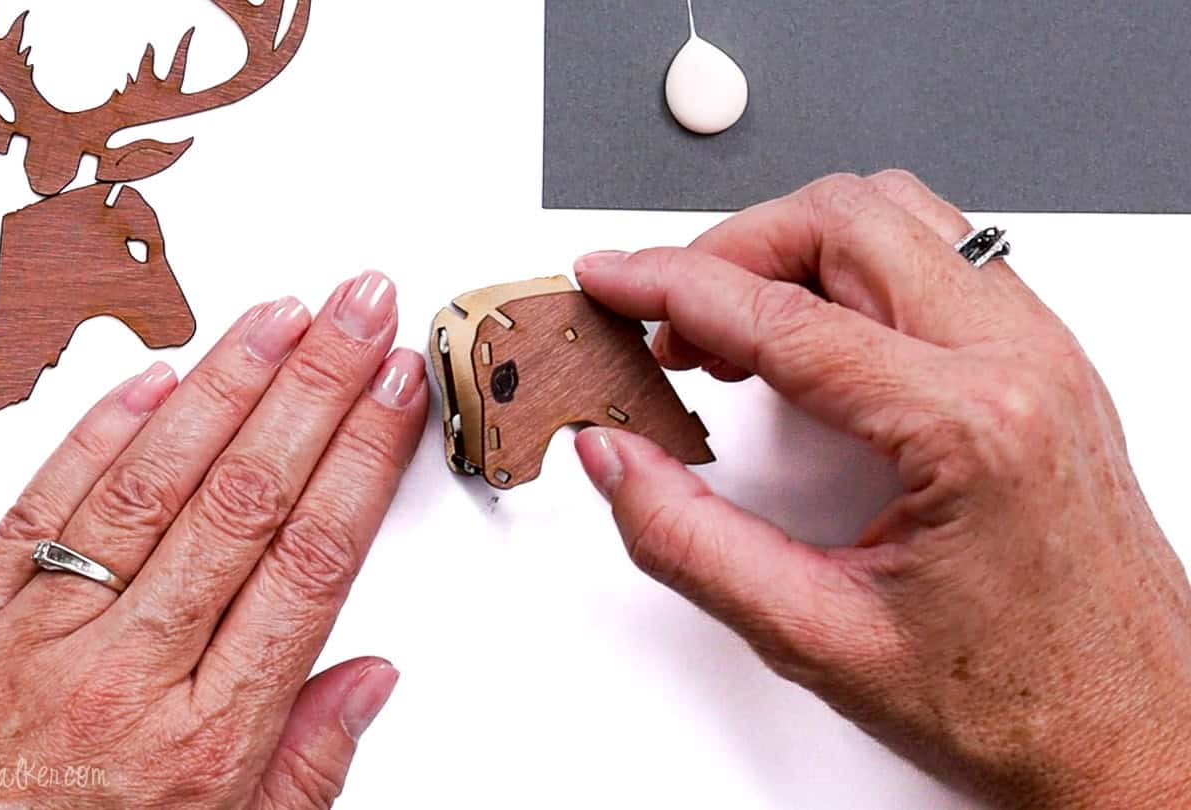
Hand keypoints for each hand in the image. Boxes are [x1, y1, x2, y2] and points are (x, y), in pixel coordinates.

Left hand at [0, 272, 426, 808]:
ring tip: (280, 316)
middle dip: (317, 385)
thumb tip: (371, 677)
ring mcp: (36, 638)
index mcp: (206, 739)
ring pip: (151, 482)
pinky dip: (99, 433)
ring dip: (225, 384)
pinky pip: (39, 508)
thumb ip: (307, 766)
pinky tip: (155, 379)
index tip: (397, 390)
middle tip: (360, 307)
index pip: (311, 560)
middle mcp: (126, 674)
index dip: (363, 457)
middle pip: (246, 497)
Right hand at [571, 172, 1190, 807]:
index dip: (673, 286)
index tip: (612, 279)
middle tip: (664, 315)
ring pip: (896, 216)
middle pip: (846, 219)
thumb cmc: (1017, 699)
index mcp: (971, 425)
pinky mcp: (1043, 363)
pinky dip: (847, 270)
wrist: (1132, 734)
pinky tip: (805, 337)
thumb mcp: (818, 636)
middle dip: (730, 248)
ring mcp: (1043, 353)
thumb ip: (689, 540)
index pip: (784, 315)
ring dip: (793, 248)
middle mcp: (1022, 363)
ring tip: (727, 326)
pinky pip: (934, 258)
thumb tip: (617, 460)